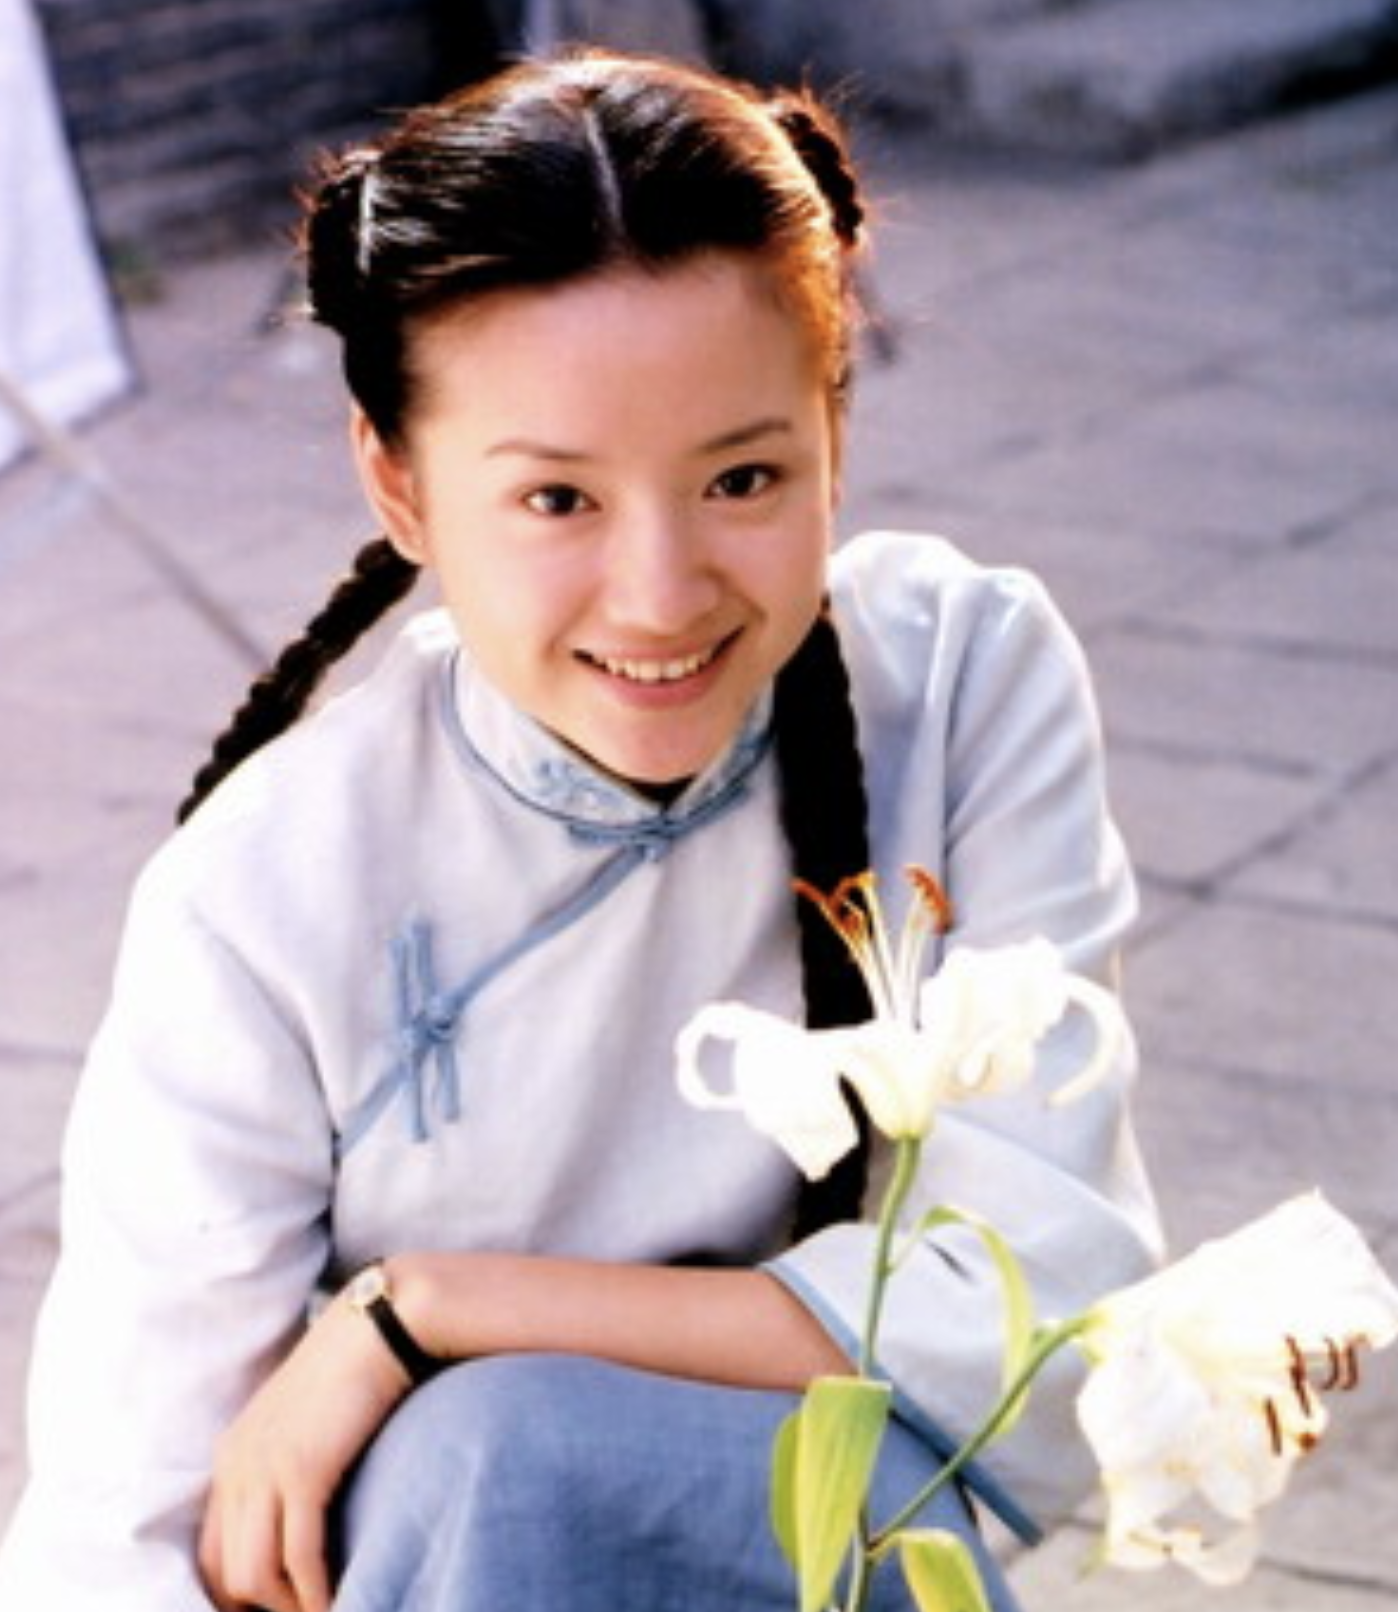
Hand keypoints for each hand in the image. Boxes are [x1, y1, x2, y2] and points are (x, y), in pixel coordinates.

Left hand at [198, 1291, 413, 1611]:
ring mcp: (264, 1468)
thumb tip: (298, 1515)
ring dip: (290, 1606)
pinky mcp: (302, 1471)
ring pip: (255, 1575)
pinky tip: (338, 1599)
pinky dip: (316, 1591)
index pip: (211, 1552)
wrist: (378, 1327)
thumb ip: (286, 1465)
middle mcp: (236, 1465)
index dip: (238, 1592)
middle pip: (227, 1571)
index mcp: (231, 1455)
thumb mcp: (302, 1424)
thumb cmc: (353, 1371)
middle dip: (262, 1607)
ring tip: (325, 1611)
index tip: (278, 1604)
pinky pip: (299, 1556)